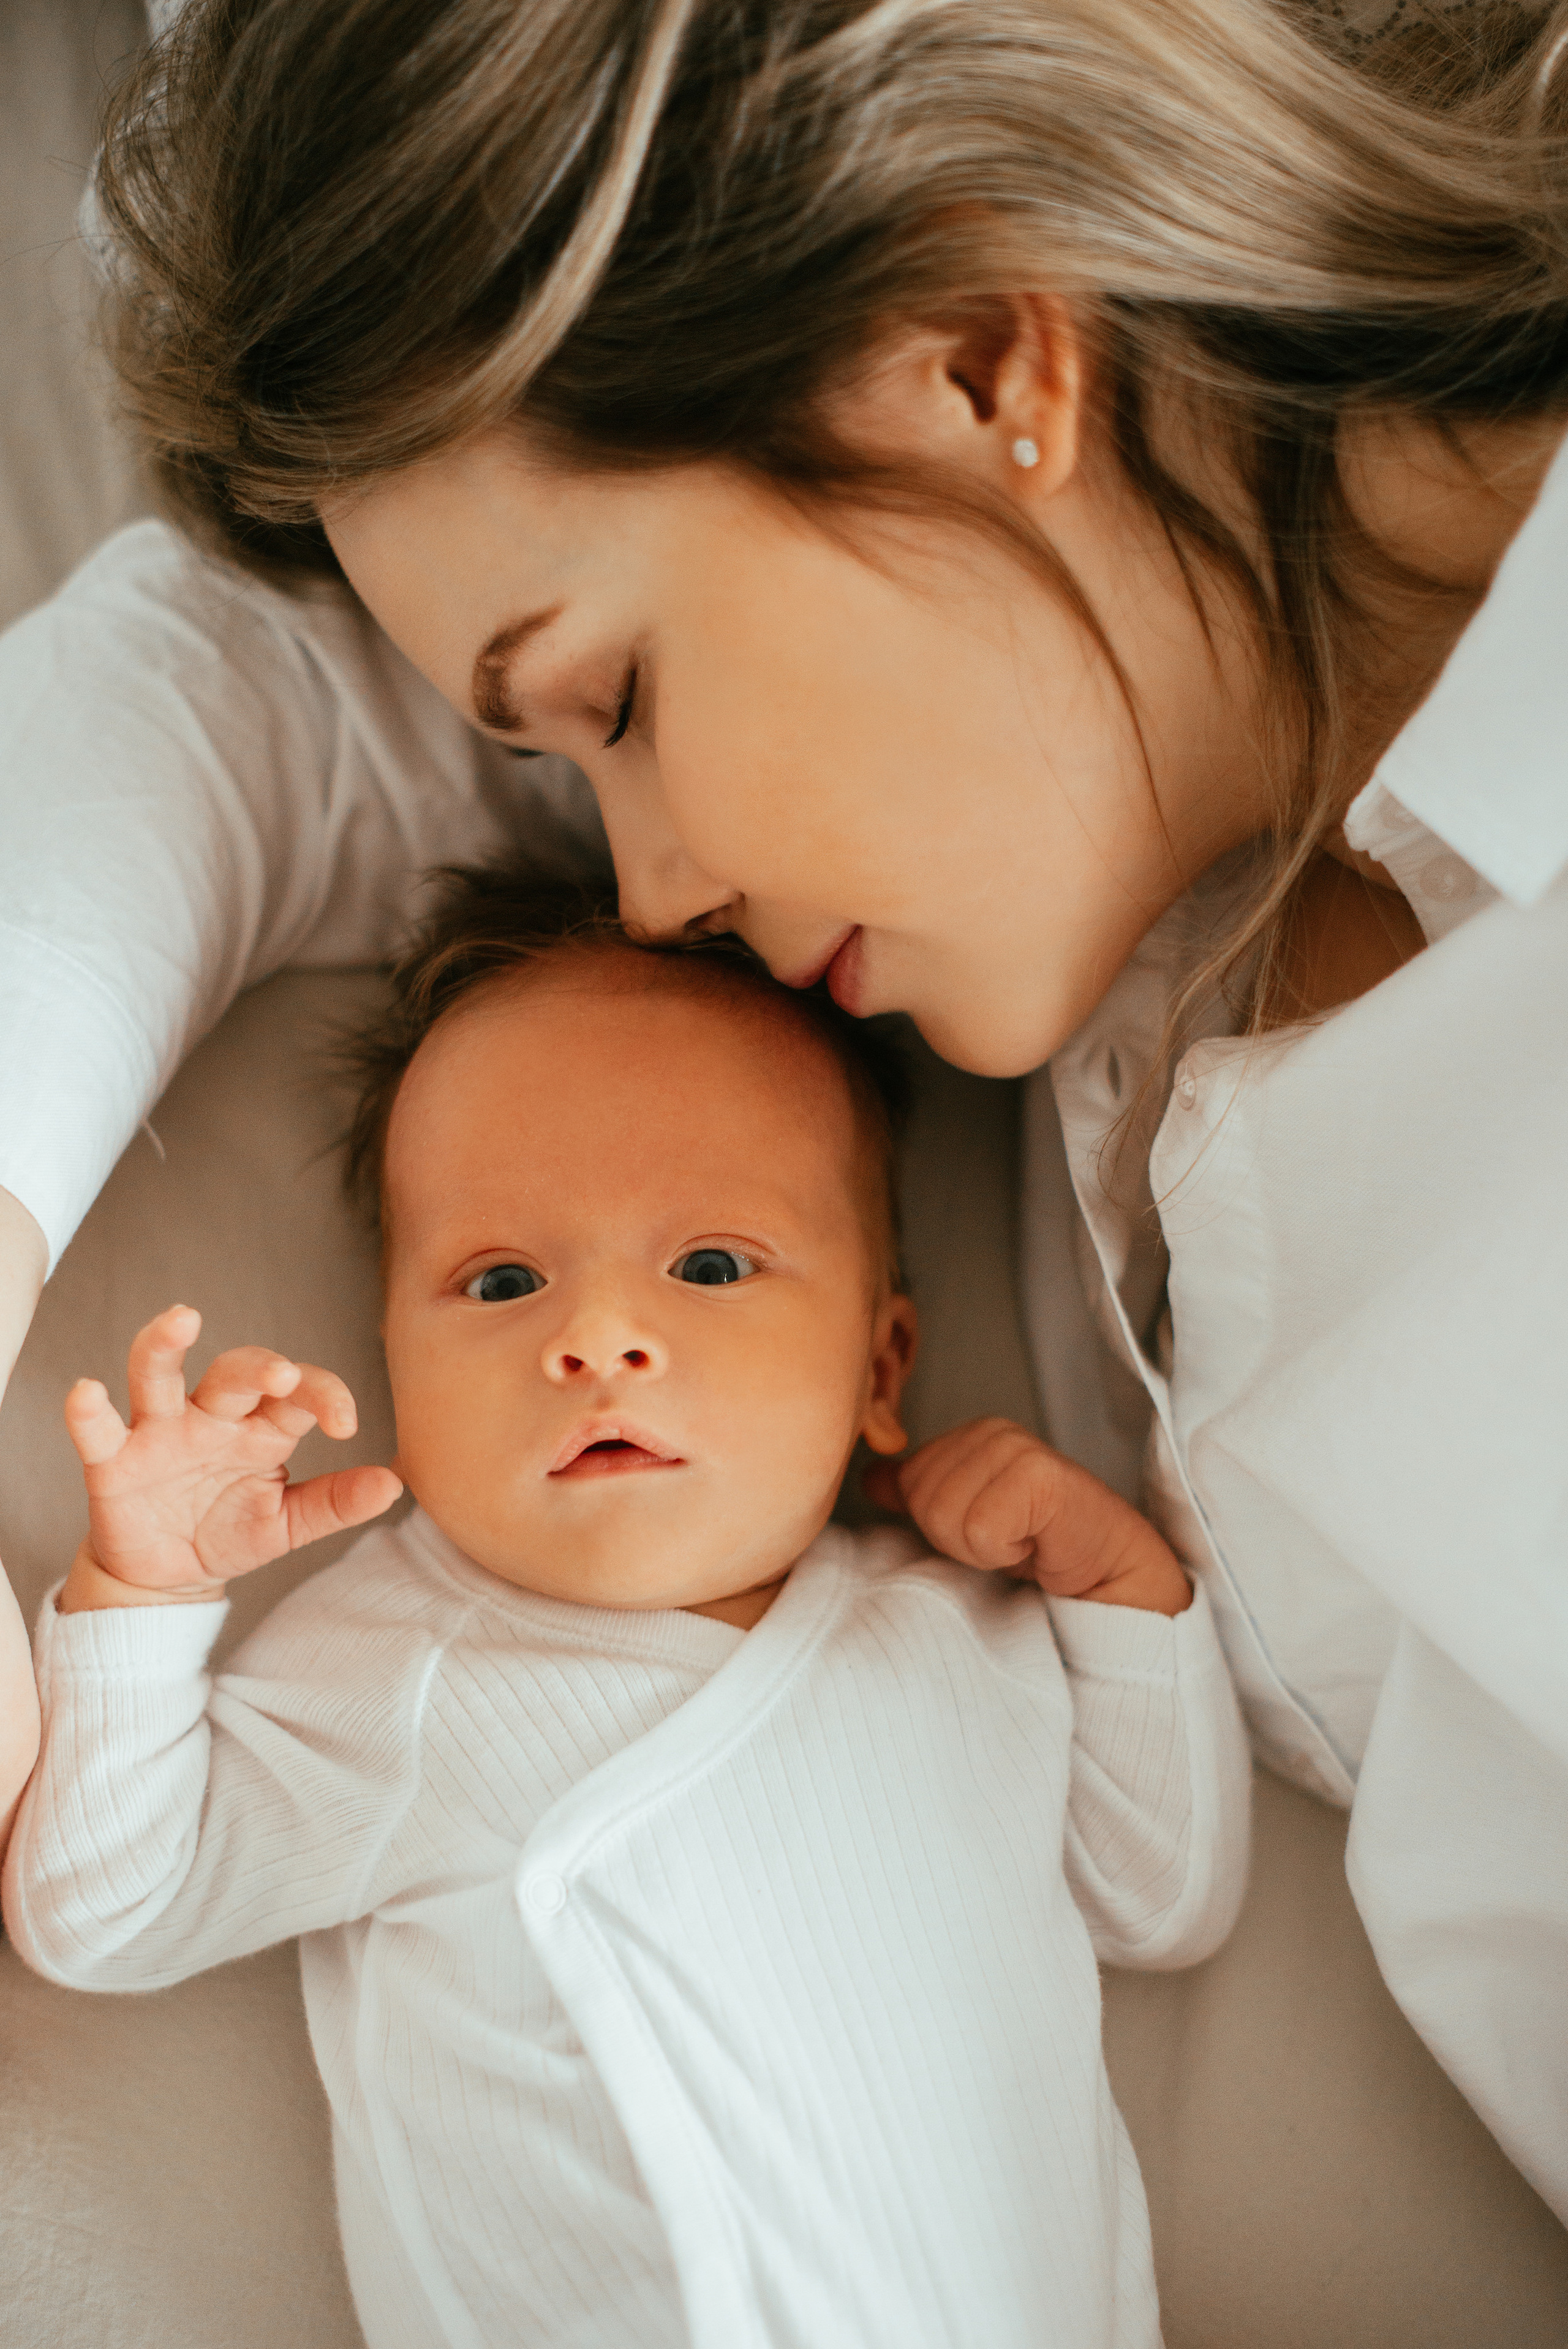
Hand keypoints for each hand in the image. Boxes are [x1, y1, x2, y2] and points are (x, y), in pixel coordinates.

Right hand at [59, 1304, 401, 1610]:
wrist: (169, 1578)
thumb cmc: (231, 1532)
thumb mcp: (287, 1524)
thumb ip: (335, 1503)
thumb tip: (394, 1484)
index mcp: (262, 1428)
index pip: (297, 1393)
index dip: (324, 1395)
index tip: (345, 1424)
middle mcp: (212, 1418)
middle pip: (234, 1372)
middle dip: (258, 1367)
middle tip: (282, 1375)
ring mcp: (160, 1432)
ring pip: (159, 1374)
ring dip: (166, 1345)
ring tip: (182, 1320)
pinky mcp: (113, 1460)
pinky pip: (99, 1429)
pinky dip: (88, 1411)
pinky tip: (87, 1391)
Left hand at [863, 1417, 1190, 1615]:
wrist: (1106, 1576)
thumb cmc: (1041, 1547)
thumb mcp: (967, 1519)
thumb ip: (920, 1493)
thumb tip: (872, 1478)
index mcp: (971, 1435)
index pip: (907, 1483)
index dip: (938, 1524)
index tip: (988, 1531)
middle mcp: (993, 1432)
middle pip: (923, 1501)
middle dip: (957, 1538)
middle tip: (1008, 1541)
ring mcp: (1018, 1449)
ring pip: (945, 1516)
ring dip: (982, 1549)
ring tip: (1023, 1542)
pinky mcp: (1042, 1476)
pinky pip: (981, 1530)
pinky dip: (1004, 1552)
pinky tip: (1037, 1545)